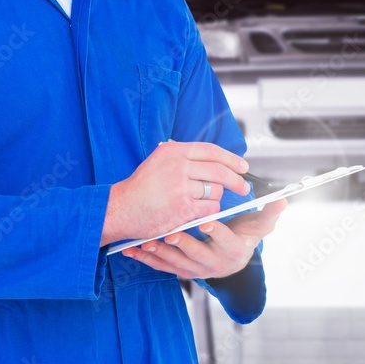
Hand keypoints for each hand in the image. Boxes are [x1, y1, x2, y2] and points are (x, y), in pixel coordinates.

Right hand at [101, 141, 250, 245]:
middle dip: (236, 180)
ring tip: (203, 202)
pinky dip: (209, 211)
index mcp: (173, 151)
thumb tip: (212, 159)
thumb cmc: (140, 187)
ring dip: (215, 198)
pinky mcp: (183, 209)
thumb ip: (182, 157)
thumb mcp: (158, 161)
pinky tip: (199, 212)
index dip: (231, 159)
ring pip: (216, 191)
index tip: (242, 166)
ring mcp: (181, 188)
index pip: (211, 151)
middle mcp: (178, 166)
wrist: (121, 209)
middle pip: (219, 171)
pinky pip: (210, 208)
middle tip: (243, 187)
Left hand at [122, 198, 286, 278]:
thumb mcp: (258, 227)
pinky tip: (132, 249)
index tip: (207, 220)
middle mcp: (215, 264)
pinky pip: (162, 267)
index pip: (226, 241)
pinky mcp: (181, 271)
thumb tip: (282, 200)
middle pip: (197, 255)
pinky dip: (146, 259)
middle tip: (171, 234)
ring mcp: (196, 270)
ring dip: (160, 253)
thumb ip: (268, 214)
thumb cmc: (243, 237)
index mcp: (233, 251)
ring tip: (146, 241)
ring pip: (176, 263)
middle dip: (183, 245)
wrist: (232, 260)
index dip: (217, 231)